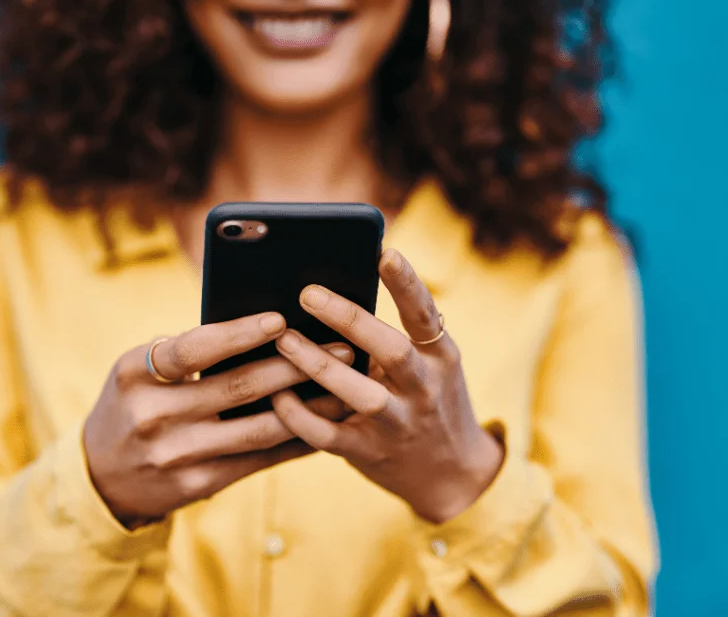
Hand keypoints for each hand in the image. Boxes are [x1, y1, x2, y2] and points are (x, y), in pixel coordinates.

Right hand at [84, 312, 352, 526]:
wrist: (101, 476)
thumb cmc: (132, 403)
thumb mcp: (137, 371)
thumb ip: (183, 351)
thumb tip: (262, 328)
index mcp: (135, 374)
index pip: (192, 348)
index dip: (238, 333)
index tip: (280, 319)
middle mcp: (153, 415)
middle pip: (237, 387)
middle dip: (295, 365)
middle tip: (341, 346)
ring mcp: (176, 455)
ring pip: (257, 428)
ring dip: (308, 406)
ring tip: (345, 385)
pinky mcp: (197, 484)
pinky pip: (257, 459)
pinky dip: (293, 440)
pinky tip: (323, 423)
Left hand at [271, 249, 503, 523]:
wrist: (451, 474)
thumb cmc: (427, 399)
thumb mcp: (430, 364)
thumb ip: (395, 333)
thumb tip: (340, 286)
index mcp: (439, 357)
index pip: (425, 314)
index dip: (407, 284)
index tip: (385, 253)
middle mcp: (423, 388)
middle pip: (390, 349)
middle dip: (349, 319)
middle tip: (307, 293)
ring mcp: (397, 424)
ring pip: (359, 393)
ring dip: (318, 365)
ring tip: (283, 338)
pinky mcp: (369, 453)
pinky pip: (328, 435)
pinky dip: (300, 416)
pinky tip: (276, 395)